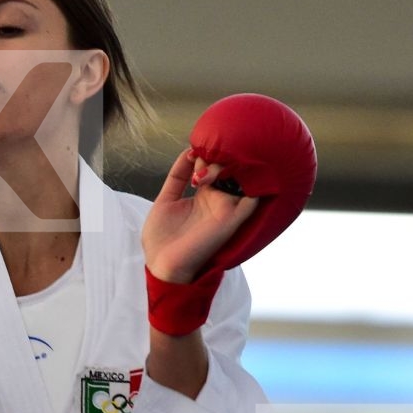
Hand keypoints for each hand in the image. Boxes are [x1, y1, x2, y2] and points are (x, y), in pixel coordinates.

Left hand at [140, 147, 259, 283]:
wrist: (161, 266)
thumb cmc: (161, 239)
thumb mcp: (165, 200)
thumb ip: (177, 177)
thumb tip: (189, 152)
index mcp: (204, 196)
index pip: (214, 166)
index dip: (206, 152)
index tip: (195, 146)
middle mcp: (218, 200)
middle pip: (229, 168)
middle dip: (217, 156)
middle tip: (201, 157)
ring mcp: (226, 209)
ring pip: (240, 178)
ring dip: (226, 166)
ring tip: (204, 171)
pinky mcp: (231, 219)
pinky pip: (252, 197)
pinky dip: (249, 182)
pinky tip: (228, 171)